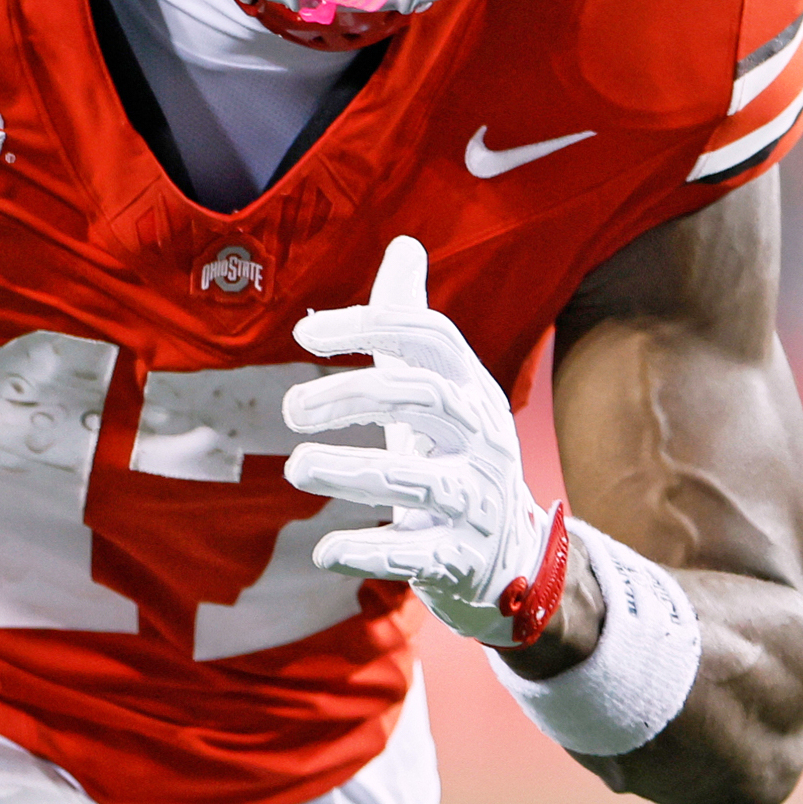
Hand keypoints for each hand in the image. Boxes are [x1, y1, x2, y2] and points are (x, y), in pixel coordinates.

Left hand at [281, 236, 565, 646]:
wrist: (511, 557)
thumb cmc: (456, 457)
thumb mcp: (440, 390)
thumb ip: (410, 325)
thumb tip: (404, 244)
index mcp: (471, 390)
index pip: (429, 338)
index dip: (369, 325)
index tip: (306, 334)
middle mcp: (481, 439)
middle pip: (419, 397)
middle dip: (348, 394)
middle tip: (290, 409)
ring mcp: (474, 500)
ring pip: (412, 478)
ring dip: (347, 471)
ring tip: (295, 468)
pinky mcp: (459, 559)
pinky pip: (412, 554)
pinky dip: (365, 551)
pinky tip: (324, 552)